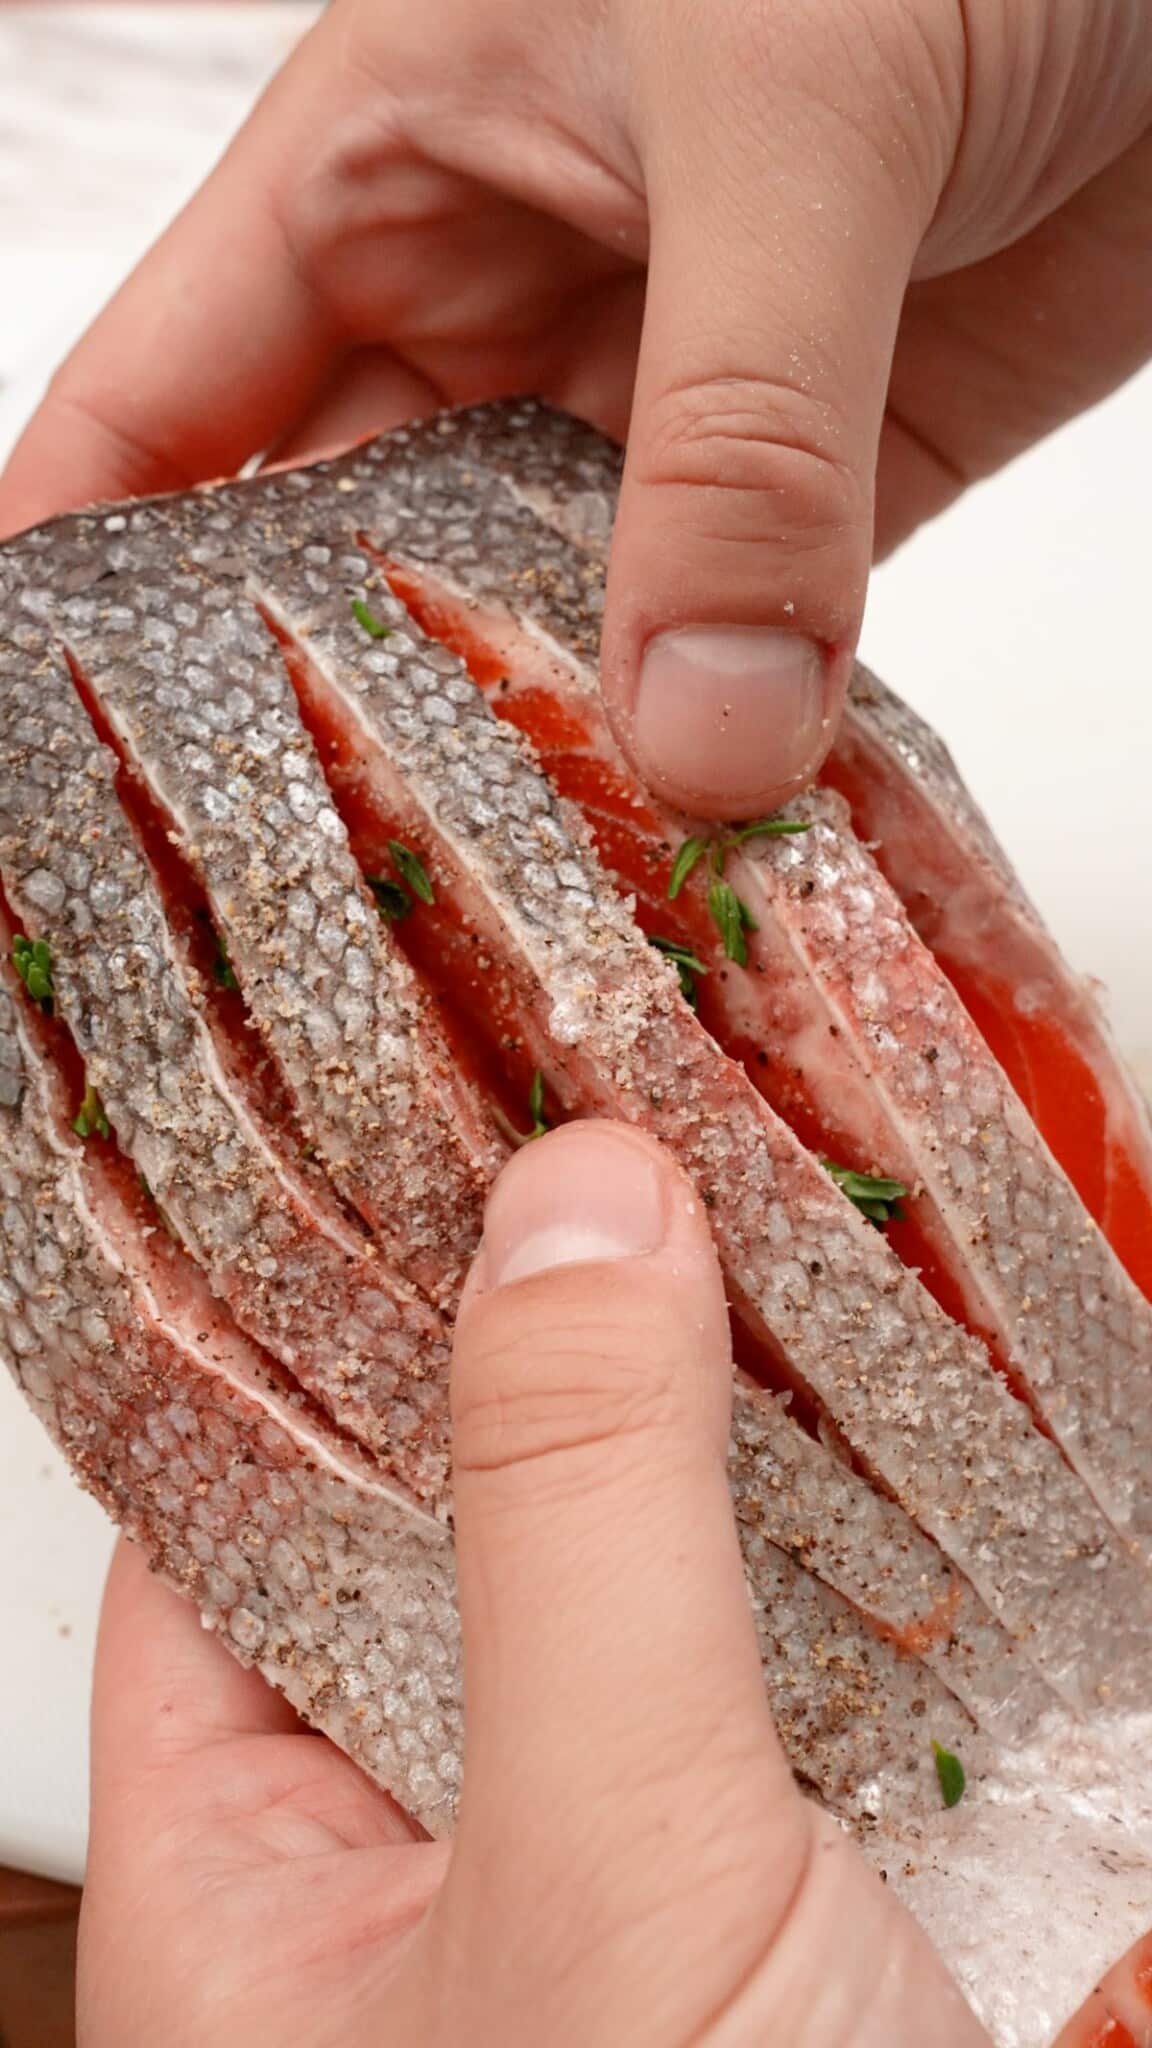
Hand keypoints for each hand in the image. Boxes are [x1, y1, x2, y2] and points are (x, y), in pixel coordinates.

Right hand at [2, 0, 1148, 817]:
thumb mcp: (792, 112)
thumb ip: (740, 431)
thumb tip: (697, 732)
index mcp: (387, 165)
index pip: (161, 414)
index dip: (82, 595)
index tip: (51, 775)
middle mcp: (503, 298)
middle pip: (351, 566)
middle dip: (332, 729)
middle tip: (315, 918)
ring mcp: (668, 400)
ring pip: (552, 628)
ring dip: (546, 764)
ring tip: (513, 930)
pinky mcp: (828, 476)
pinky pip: (746, 642)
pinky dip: (730, 747)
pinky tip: (703, 853)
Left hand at [78, 1122, 988, 2047]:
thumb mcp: (608, 1882)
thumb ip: (573, 1535)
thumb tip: (568, 1215)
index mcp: (252, 1870)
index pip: (215, 1502)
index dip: (294, 1308)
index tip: (393, 1129)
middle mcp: (415, 1853)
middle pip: (438, 1510)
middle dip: (533, 1339)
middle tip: (605, 1132)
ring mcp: (604, 1858)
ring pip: (626, 1569)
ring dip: (700, 1421)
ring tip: (745, 1217)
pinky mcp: (774, 1879)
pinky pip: (776, 1648)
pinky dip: (832, 1532)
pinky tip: (890, 1414)